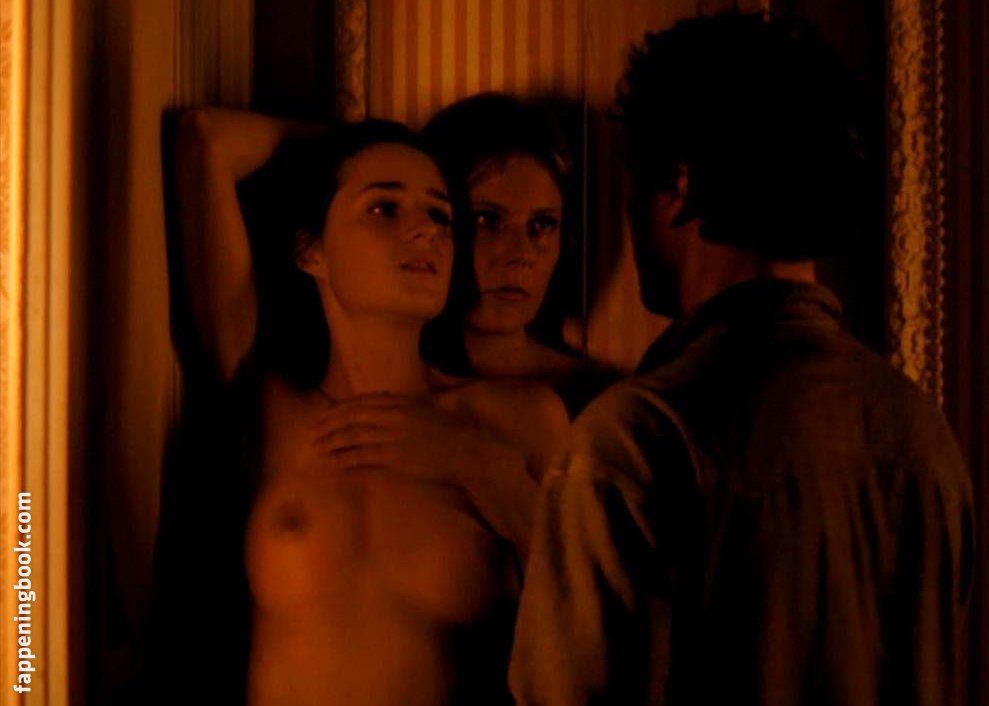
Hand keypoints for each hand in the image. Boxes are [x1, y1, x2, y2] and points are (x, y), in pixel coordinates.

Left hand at [313, 393, 516, 485]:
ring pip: (353, 436)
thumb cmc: (452, 431)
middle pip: (352, 417)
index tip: (327, 414)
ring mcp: (393, 437)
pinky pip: (363, 457)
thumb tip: (386, 400)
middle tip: (314, 432)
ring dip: (333, 442)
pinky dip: (347, 459)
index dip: (341, 408)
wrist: (467, 450)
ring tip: (319, 447)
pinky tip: (337, 463)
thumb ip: (404, 405)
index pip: (362, 402)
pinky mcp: (394, 458)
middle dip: (330, 424)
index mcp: (401, 403)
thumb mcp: (427, 408)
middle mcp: (393, 417)